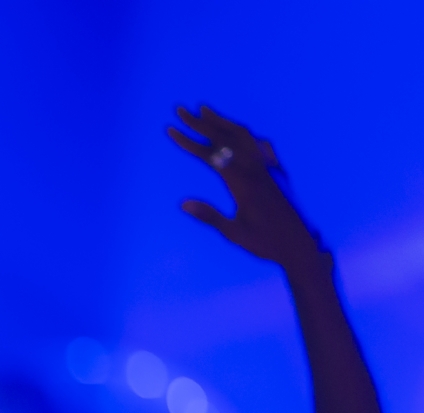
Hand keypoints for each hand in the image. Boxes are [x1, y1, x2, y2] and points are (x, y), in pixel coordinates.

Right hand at [168, 105, 325, 272]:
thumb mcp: (233, 233)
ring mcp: (270, 168)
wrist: (302, 244)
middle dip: (200, 122)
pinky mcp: (279, 172)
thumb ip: (209, 216)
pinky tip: (243, 135)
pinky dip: (247, 136)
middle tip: (180, 108)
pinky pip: (262, 146)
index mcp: (243, 183)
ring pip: (245, 135)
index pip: (210, 154)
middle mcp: (257, 169)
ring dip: (223, 121)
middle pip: (225, 137)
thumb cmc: (265, 243)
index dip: (188, 141)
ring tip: (206, 110)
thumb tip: (183, 203)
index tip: (170, 129)